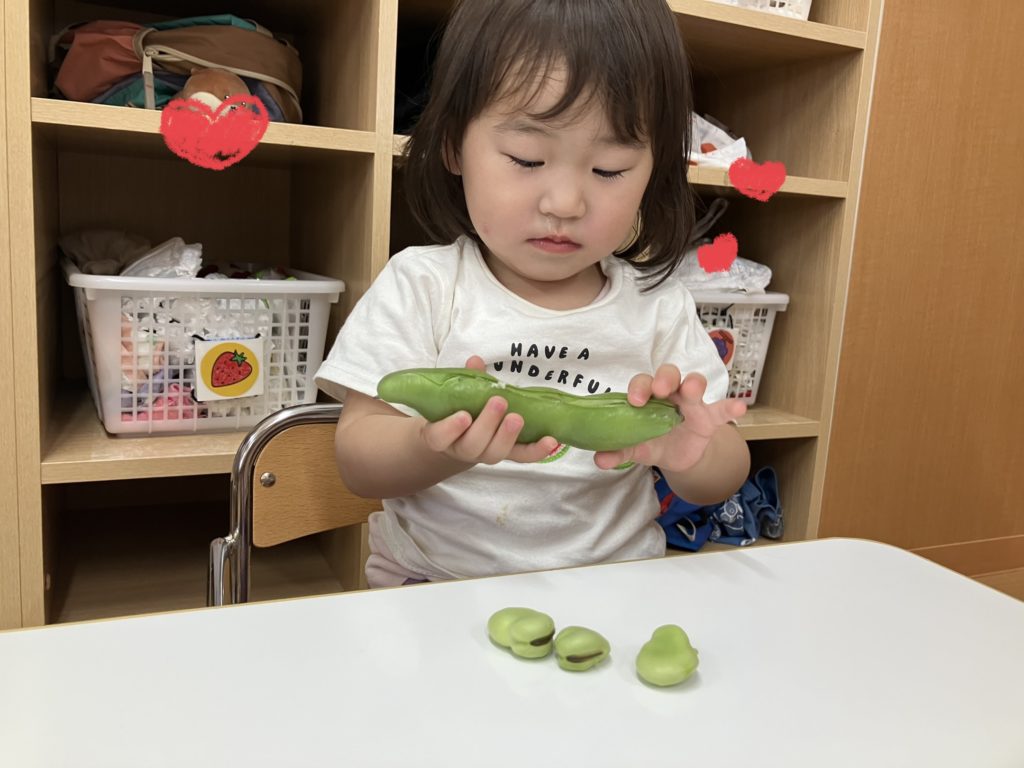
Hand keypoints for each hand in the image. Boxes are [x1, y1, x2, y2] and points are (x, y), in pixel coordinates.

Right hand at [419, 355, 559, 464]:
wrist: (463, 433)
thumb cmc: (457, 408)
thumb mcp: (456, 394)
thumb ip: (465, 379)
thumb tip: (475, 361)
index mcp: (442, 435)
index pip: (439, 438)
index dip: (450, 430)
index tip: (463, 416)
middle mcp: (463, 448)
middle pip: (472, 445)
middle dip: (487, 425)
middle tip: (498, 402)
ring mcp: (486, 453)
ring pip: (495, 453)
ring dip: (508, 436)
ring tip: (517, 418)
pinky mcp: (508, 454)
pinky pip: (521, 457)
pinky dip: (537, 451)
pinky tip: (551, 440)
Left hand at [593, 366, 745, 472]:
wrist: (677, 456)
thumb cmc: (653, 441)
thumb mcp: (637, 448)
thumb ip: (619, 451)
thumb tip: (599, 458)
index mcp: (649, 397)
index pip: (643, 383)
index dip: (639, 388)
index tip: (634, 401)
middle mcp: (670, 394)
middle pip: (669, 374)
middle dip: (664, 378)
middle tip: (660, 390)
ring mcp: (692, 403)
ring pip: (695, 382)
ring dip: (693, 383)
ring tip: (691, 390)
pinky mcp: (710, 417)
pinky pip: (722, 409)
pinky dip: (731, 406)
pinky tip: (739, 408)